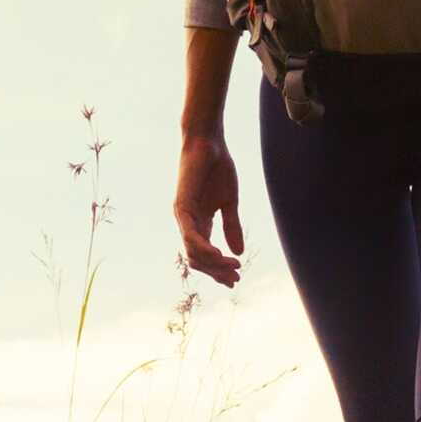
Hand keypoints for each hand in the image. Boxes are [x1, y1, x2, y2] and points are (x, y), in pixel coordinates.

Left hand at [173, 135, 243, 285]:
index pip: (205, 256)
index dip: (219, 270)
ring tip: (232, 267)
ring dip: (213, 264)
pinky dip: (204, 249)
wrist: (209, 143)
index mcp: (199, 223)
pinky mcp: (181, 207)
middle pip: (198, 260)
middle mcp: (188, 224)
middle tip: (236, 278)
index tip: (237, 278)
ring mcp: (183, 217)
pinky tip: (219, 255)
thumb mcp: (230, 202)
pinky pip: (190, 236)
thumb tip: (239, 253)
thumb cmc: (218, 168)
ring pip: (193, 253)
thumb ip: (232, 226)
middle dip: (217, 272)